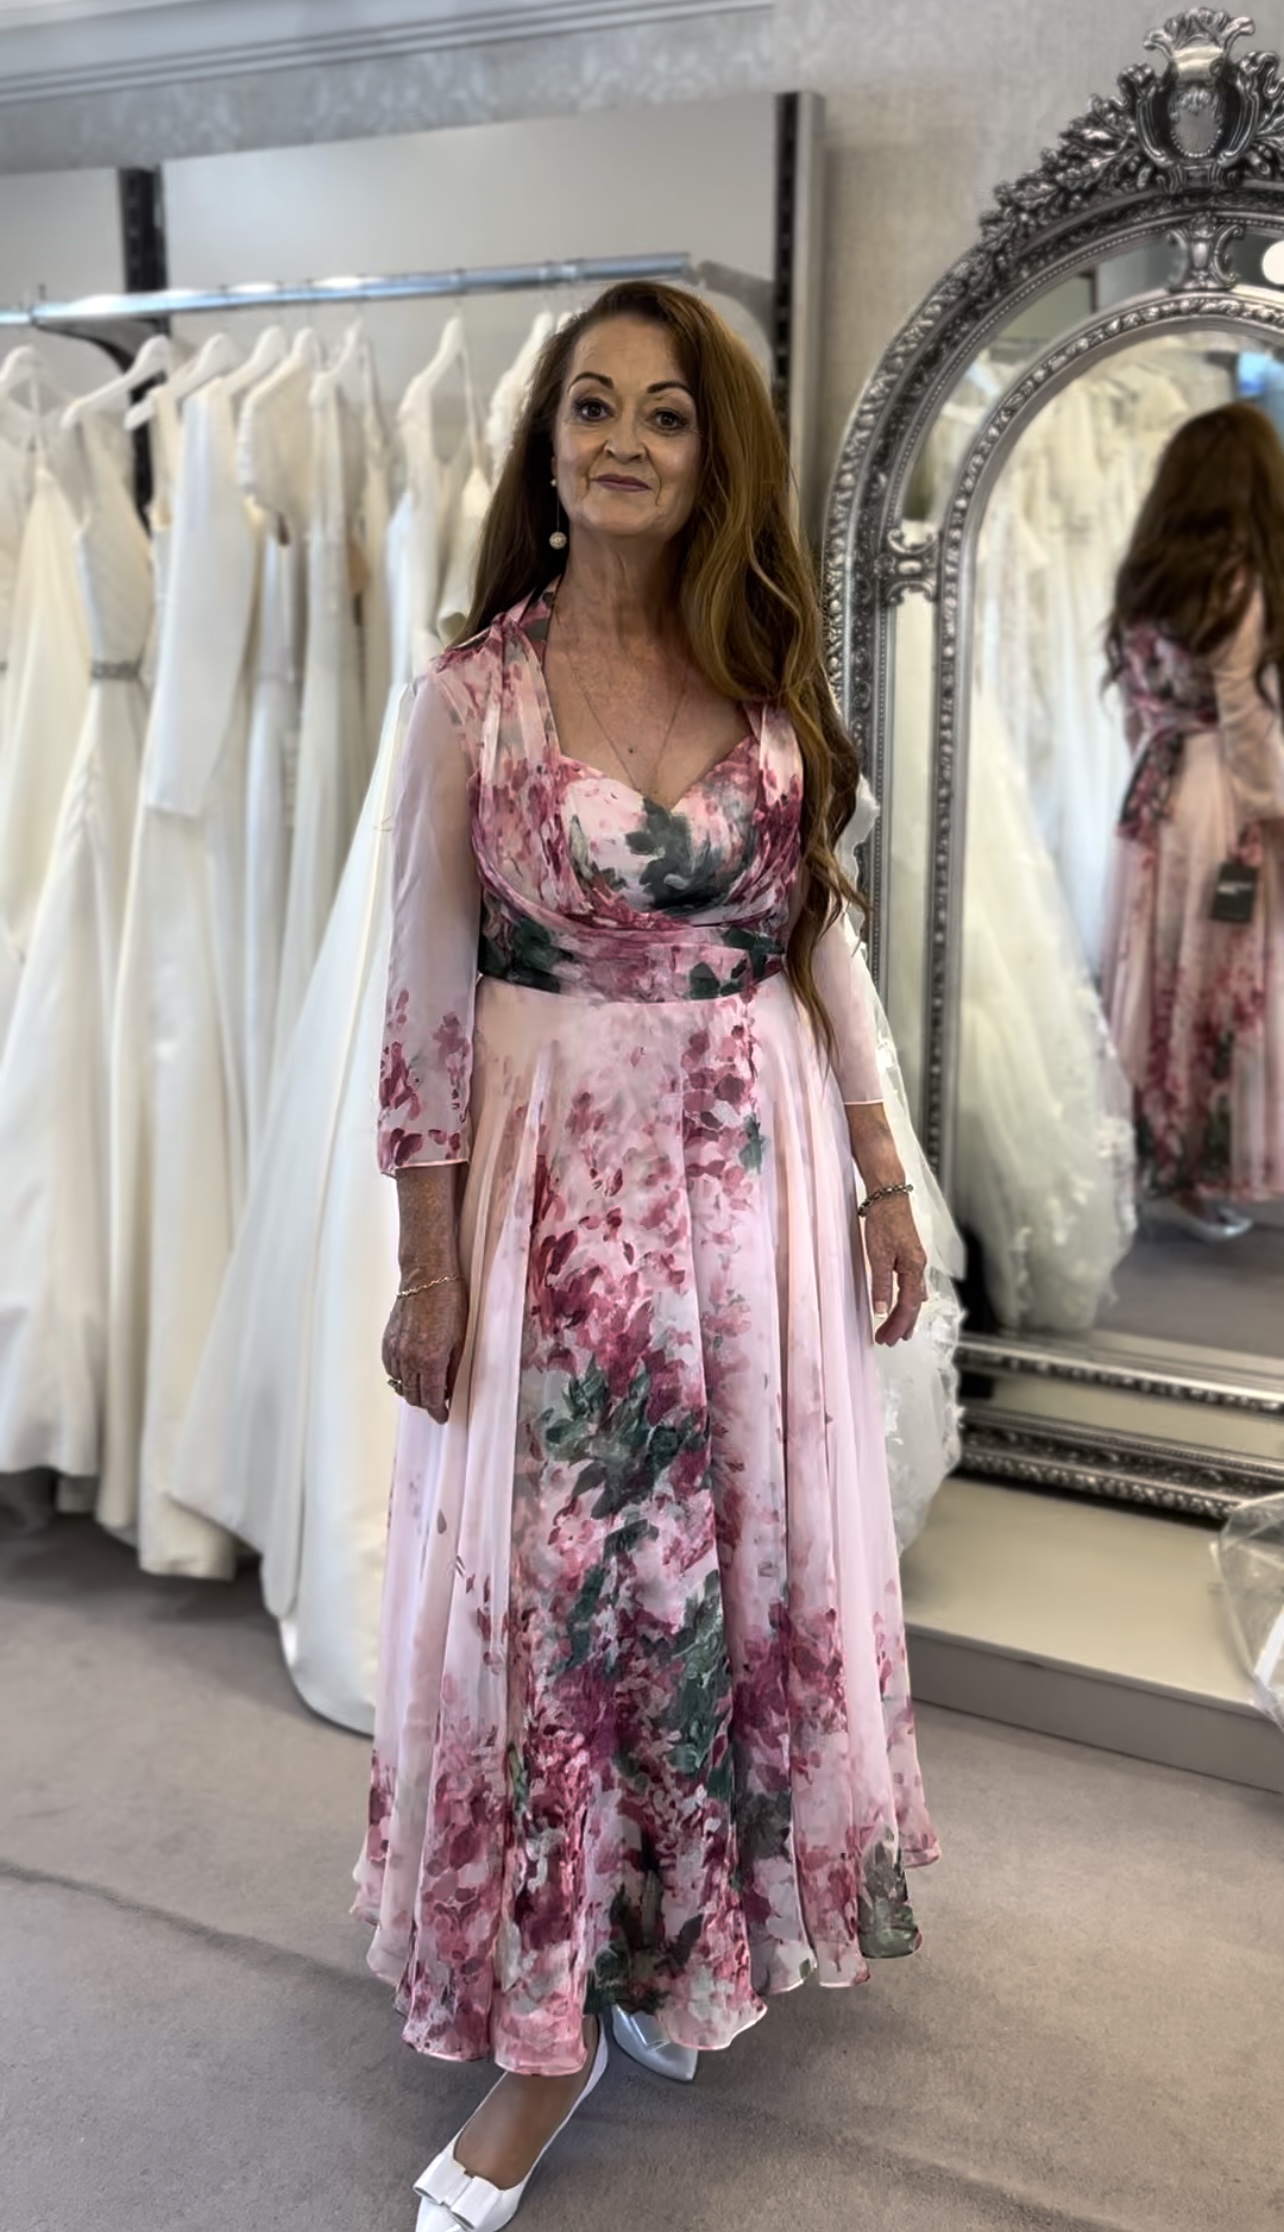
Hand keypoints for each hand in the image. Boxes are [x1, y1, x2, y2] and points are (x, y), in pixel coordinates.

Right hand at [382, 1278, 468, 1421]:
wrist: (427, 1276)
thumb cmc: (449, 1302)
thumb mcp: (461, 1338)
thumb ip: (452, 1368)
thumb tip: (449, 1389)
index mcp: (431, 1360)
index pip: (431, 1398)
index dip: (437, 1411)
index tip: (443, 1416)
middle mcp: (409, 1358)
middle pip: (413, 1395)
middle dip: (425, 1403)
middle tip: (437, 1403)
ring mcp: (395, 1349)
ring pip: (399, 1384)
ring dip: (411, 1390)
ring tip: (424, 1388)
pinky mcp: (387, 1340)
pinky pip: (390, 1369)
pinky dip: (399, 1376)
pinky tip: (409, 1373)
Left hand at [860, 1193, 927, 1346]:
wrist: (888, 1195)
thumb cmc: (885, 1220)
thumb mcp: (878, 1255)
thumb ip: (880, 1284)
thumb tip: (881, 1309)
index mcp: (914, 1269)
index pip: (907, 1306)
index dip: (897, 1325)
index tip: (886, 1338)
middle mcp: (918, 1267)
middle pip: (913, 1304)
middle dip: (902, 1324)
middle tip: (890, 1340)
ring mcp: (915, 1260)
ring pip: (914, 1295)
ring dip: (905, 1313)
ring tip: (899, 1329)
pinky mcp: (908, 1254)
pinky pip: (912, 1284)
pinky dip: (907, 1298)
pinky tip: (904, 1301)